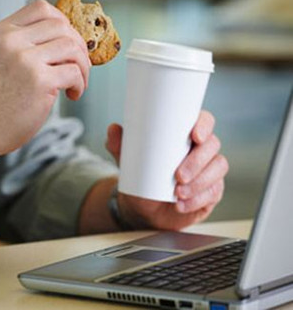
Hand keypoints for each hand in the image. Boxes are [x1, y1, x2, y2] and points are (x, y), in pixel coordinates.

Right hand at [0, 0, 90, 156]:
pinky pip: (74, 72)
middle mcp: (11, 41)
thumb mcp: (3, 59)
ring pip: (72, 46)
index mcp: (2, 32)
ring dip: (82, 66)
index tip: (68, 42)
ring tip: (75, 83)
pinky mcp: (39, 80)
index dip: (63, 23)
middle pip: (61, 26)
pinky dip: (80, 84)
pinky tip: (72, 94)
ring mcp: (25, 59)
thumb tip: (70, 37)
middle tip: (77, 67)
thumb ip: (27, 43)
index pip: (42, 9)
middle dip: (77, 46)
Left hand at [105, 110, 228, 229]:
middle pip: (212, 146)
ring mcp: (209, 170)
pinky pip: (213, 193)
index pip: (203, 121)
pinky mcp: (211, 191)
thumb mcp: (128, 161)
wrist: (142, 207)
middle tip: (178, 176)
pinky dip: (197, 200)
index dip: (204, 125)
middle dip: (197, 161)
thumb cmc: (140, 177)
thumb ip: (119, 145)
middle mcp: (201, 150)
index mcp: (185, 135)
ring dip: (199, 182)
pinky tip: (181, 205)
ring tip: (178, 193)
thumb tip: (112, 129)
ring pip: (217, 169)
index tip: (195, 136)